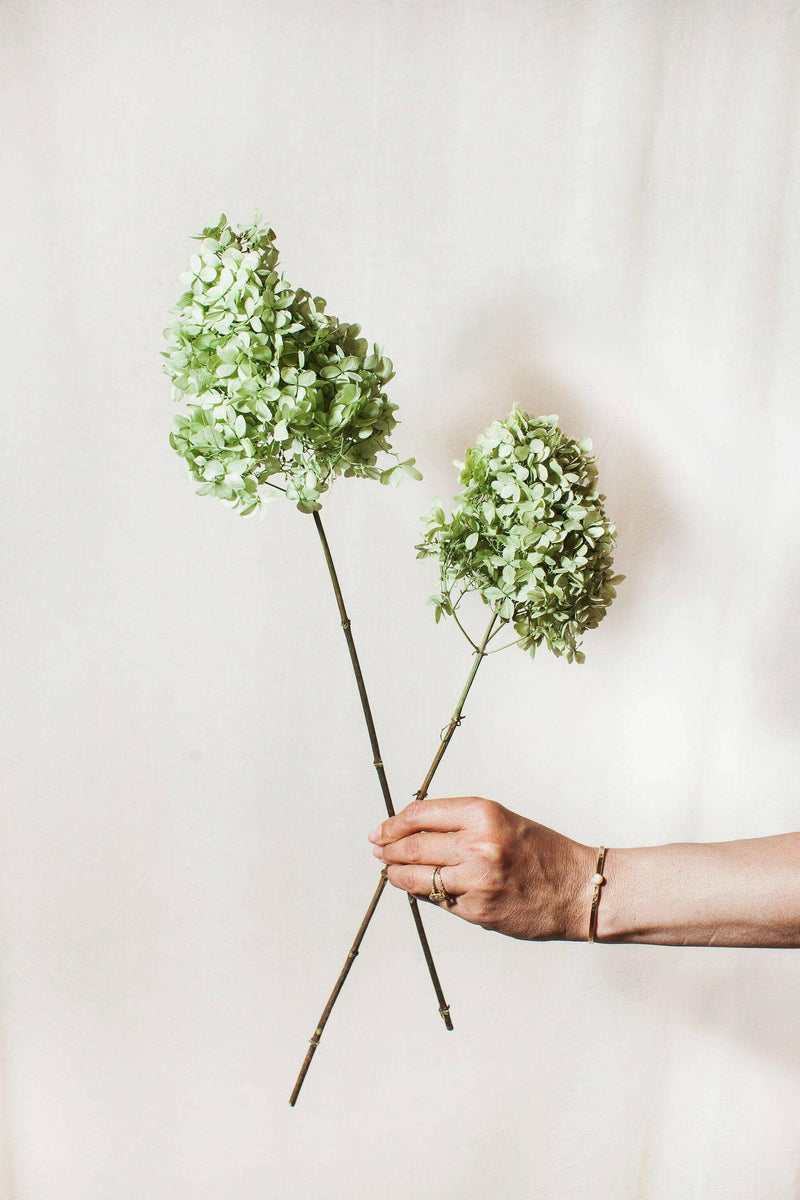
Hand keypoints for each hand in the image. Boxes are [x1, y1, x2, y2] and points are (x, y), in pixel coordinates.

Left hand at [369, 796, 591, 940]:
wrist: (577, 889)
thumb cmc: (540, 852)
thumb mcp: (502, 821)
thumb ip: (460, 824)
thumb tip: (410, 830)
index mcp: (484, 814)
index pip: (421, 814)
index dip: (394, 823)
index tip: (381, 830)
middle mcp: (478, 844)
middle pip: (413, 845)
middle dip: (388, 848)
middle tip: (378, 848)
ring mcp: (476, 880)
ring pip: (416, 876)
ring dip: (396, 873)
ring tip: (389, 870)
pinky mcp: (477, 911)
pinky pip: (436, 899)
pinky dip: (422, 892)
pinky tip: (417, 887)